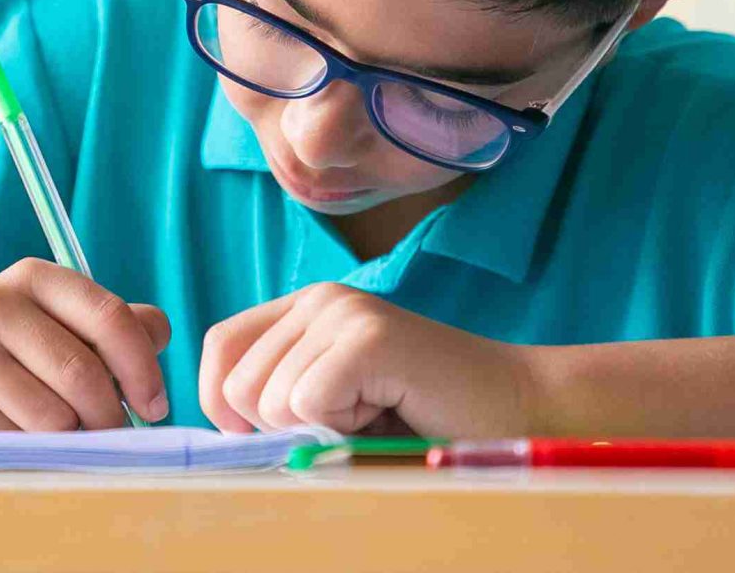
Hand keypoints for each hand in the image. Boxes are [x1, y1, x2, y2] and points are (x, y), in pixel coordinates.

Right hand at [0, 258, 171, 430]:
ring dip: (74, 438)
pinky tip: (25, 441)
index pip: (110, 318)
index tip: (156, 405)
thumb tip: (158, 336)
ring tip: (65, 434)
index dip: (144, 368)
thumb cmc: (16, 354)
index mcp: (34, 277)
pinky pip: (20, 443)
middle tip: (114, 434)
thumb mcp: (62, 323)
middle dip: (112, 415)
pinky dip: (38, 453)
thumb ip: (119, 325)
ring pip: (55, 417)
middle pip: (84, 375)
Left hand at [199, 282, 526, 435]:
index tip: (270, 434)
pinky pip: (309, 403)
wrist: (515, 404)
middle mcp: (319, 299)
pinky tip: (387, 408)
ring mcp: (344, 312)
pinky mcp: (369, 337)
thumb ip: (277, 400)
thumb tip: (220, 431)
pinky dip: (345, 427)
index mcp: (304, 308)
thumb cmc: (422, 416)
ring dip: (321, 429)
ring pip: (271, 400)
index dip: (224, 404)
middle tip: (349, 419)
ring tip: (374, 410)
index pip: (219, 349)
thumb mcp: (333, 403)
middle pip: (237, 384)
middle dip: (282, 428)